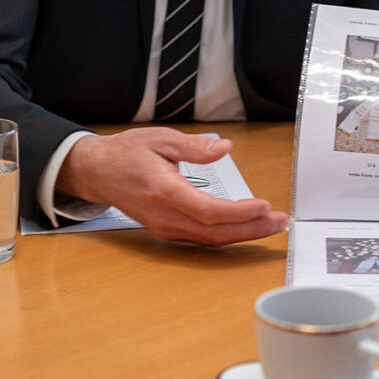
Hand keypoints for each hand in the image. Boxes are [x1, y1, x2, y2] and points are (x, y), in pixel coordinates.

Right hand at [56, 127, 287, 245]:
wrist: (97, 172)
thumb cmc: (128, 153)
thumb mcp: (160, 139)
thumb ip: (193, 148)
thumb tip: (224, 148)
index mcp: (164, 191)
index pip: (207, 210)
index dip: (238, 213)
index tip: (264, 205)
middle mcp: (165, 215)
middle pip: (213, 232)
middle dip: (251, 229)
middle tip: (280, 221)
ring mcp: (165, 226)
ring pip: (209, 239)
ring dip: (243, 235)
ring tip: (272, 225)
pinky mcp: (167, 229)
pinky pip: (201, 238)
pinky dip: (227, 236)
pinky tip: (247, 229)